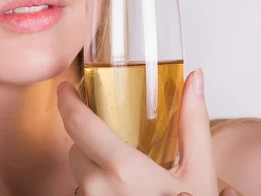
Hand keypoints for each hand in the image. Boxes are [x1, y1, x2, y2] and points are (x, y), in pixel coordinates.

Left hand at [58, 69, 219, 195]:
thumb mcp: (199, 172)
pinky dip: (95, 185)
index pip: (78, 123)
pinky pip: (82, 191)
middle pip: (76, 146)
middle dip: (90, 137)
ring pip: (78, 171)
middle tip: (116, 141)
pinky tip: (120, 191)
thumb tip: (194, 80)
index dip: (67, 100)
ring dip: (94, 165)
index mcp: (123, 170)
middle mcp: (98, 187)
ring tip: (126, 178)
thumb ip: (192, 122)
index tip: (66, 88)